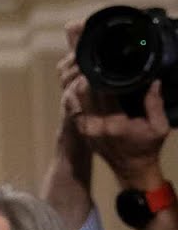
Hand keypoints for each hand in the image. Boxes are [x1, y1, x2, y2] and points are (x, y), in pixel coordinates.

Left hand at [60, 21, 170, 188]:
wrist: (132, 171)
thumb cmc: (148, 148)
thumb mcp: (158, 126)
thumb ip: (154, 103)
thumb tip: (153, 80)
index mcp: (113, 124)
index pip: (101, 92)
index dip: (98, 74)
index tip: (101, 59)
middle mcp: (94, 126)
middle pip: (82, 92)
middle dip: (85, 74)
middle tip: (91, 59)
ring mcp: (85, 129)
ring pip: (73, 99)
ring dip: (77, 83)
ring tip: (86, 68)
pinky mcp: (81, 131)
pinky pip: (72, 108)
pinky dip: (74, 95)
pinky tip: (80, 83)